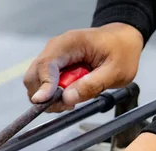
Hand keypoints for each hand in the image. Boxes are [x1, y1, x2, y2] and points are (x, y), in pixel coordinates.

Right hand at [23, 23, 143, 111]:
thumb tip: (67, 98)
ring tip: (72, 98)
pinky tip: (70, 94)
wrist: (122, 40)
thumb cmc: (121, 51)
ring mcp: (52, 58)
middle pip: (33, 76)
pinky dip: (52, 95)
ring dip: (49, 97)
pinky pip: (44, 85)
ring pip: (35, 83)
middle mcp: (55, 49)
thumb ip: (92, 85)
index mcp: (70, 43)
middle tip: (67, 104)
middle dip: (45, 96)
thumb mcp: (115, 71)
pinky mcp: (53, 67)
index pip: (46, 65)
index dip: (43, 86)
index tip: (45, 102)